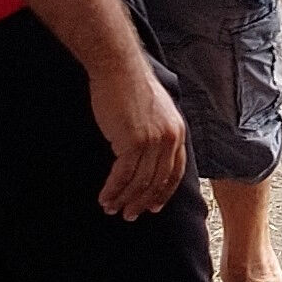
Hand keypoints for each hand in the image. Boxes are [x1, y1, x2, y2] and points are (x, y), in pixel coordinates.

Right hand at [85, 50, 189, 217]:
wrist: (118, 66)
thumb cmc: (130, 84)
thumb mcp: (155, 110)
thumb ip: (157, 131)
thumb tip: (148, 152)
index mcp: (177, 132)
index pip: (175, 171)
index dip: (163, 192)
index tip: (154, 207)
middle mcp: (169, 139)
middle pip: (157, 181)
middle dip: (142, 202)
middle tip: (130, 214)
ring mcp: (152, 142)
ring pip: (139, 182)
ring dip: (123, 199)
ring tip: (111, 209)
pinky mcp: (133, 142)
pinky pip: (122, 175)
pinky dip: (113, 190)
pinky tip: (104, 197)